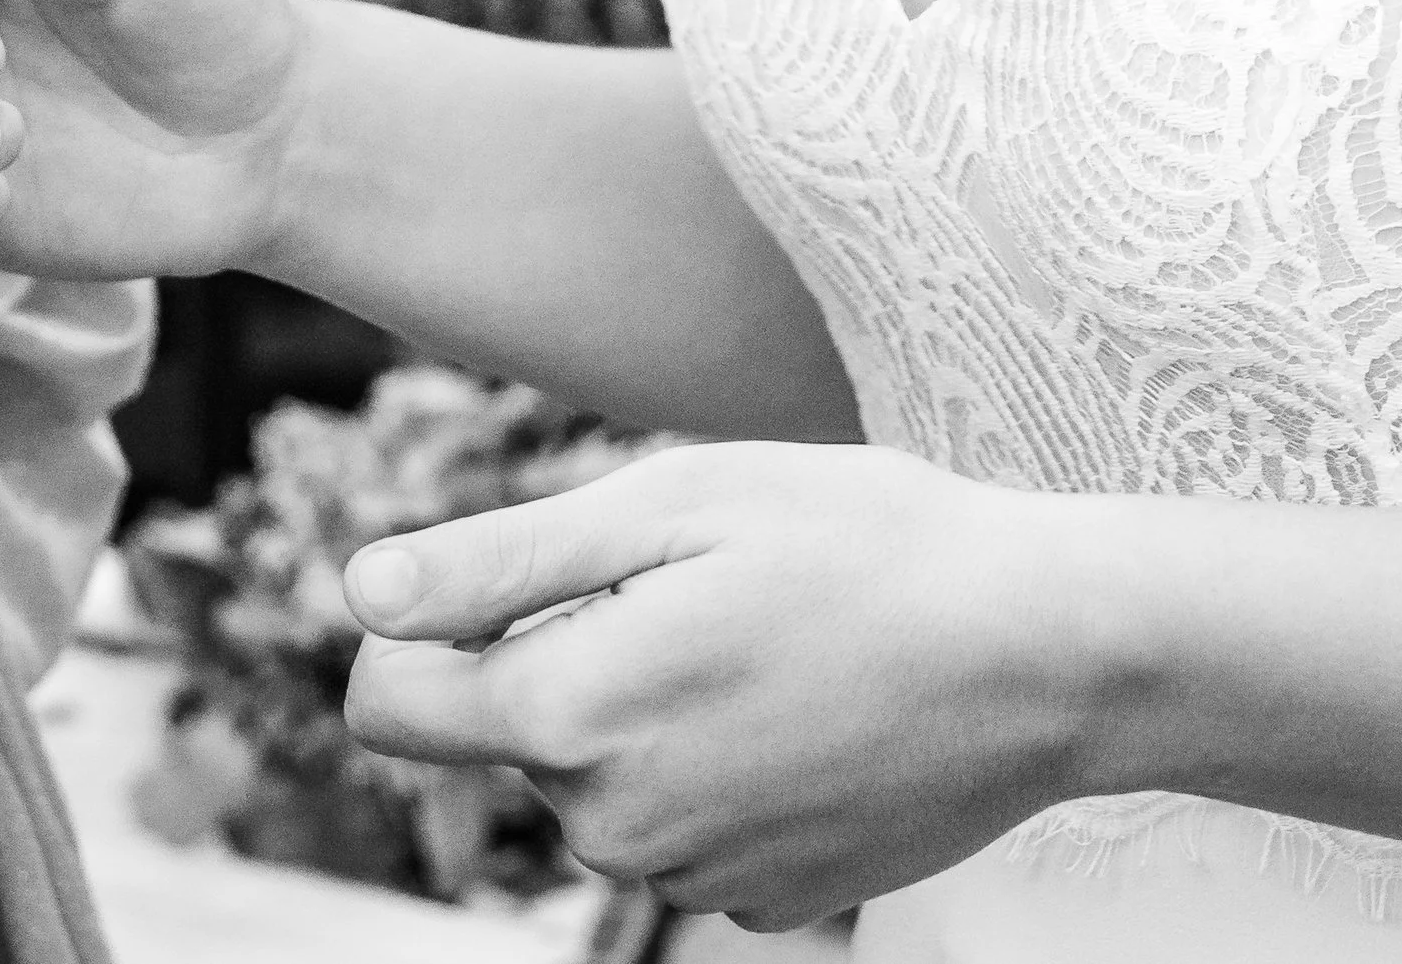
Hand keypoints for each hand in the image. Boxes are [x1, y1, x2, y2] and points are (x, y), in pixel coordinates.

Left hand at [342, 442, 1092, 931]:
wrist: (1043, 652)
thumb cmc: (865, 541)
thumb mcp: (679, 500)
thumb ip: (499, 561)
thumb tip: (359, 594)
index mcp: (574, 711)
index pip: (385, 704)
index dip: (418, 626)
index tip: (506, 573)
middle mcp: (613, 823)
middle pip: (509, 732)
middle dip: (565, 651)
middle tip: (698, 580)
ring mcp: (690, 877)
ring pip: (597, 780)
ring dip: (642, 707)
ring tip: (762, 636)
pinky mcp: (761, 901)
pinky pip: (680, 825)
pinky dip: (714, 763)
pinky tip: (803, 702)